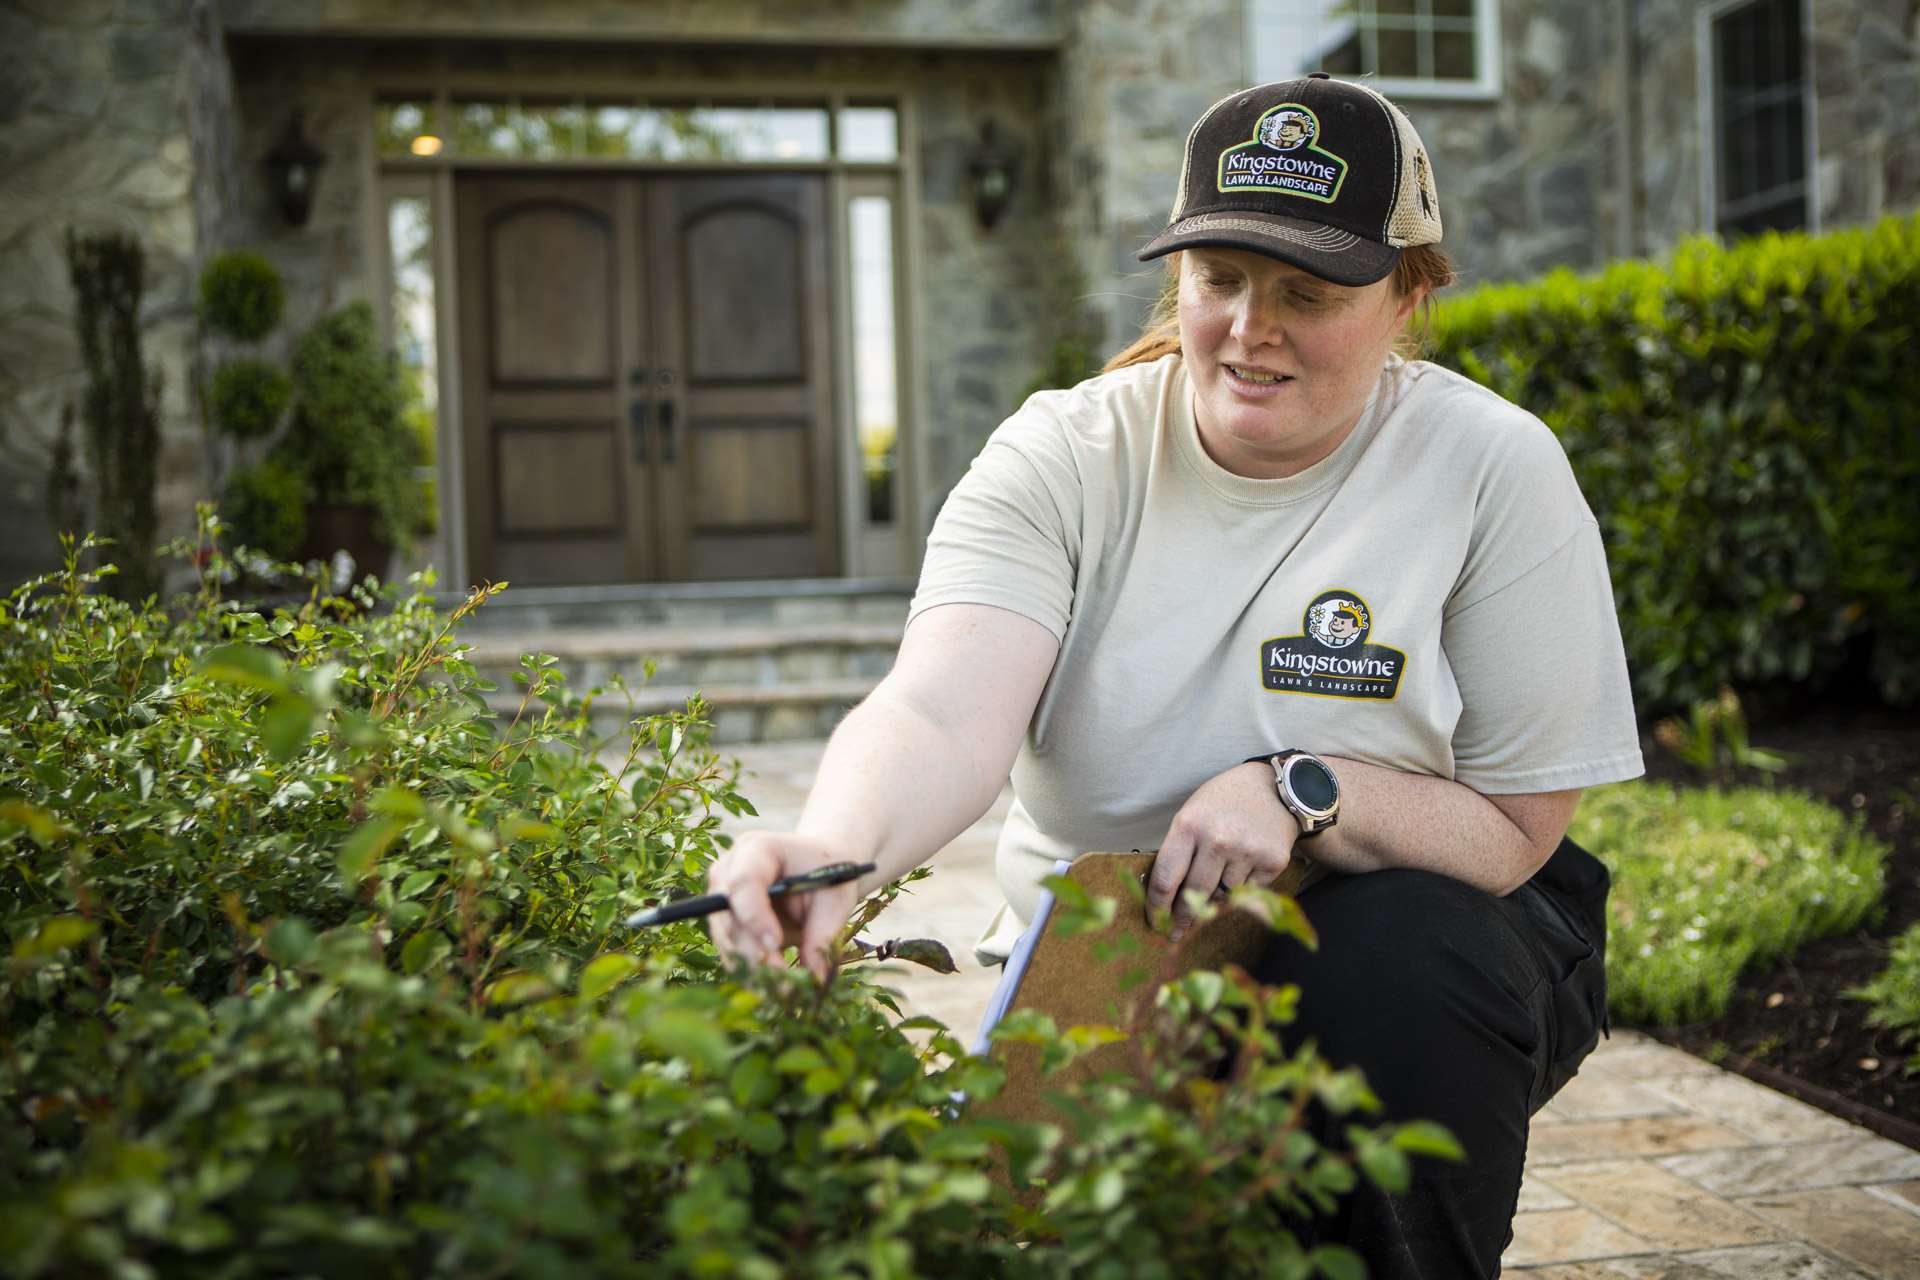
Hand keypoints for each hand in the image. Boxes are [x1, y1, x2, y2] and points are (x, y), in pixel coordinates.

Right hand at [705, 830, 862, 980]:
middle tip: (782, 983)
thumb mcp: (835, 896)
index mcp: (756, 849)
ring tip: (782, 992)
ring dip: (751, 969)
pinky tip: (772, 990)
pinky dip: (751, 973)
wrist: (815, 869)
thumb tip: (814, 977)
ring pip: (726, 940)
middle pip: (729, 915)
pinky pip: (731, 952)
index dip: (755, 915)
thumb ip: (823, 932)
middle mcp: (728, 871)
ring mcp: (720, 898)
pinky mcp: (724, 924)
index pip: (744, 881)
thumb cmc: (826, 873)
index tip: (776, 944)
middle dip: (753, 952)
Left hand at [1147, 761, 1297, 941]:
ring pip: (1222, 896)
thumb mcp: (1192, 814)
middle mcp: (1218, 840)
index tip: (1155, 922)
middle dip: (1183, 918)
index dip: (1157, 907)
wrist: (1274, 789)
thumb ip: (1178, 852)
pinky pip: (1248, 892)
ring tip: (1220, 876)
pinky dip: (1242, 887)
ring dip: (1216, 896)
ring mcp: (1247, 851)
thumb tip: (1165, 898)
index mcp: (1189, 825)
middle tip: (1177, 932)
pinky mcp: (1273, 862)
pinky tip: (1244, 866)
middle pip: (1194, 895)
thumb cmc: (1222, 804)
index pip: (1166, 879)